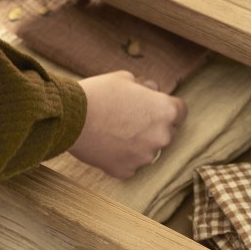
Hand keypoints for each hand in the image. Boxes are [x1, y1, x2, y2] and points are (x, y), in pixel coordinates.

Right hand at [71, 71, 186, 178]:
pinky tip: (106, 147)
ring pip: (147, 151)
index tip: (153, 107)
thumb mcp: (125, 79)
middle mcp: (162, 137)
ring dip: (137, 144)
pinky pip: (129, 165)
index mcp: (166, 112)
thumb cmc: (98, 93)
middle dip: (152, 127)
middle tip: (129, 119)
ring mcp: (145, 157)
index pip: (180, 111)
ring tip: (113, 132)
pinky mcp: (127, 171)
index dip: (166, 108)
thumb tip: (153, 89)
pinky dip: (121, 158)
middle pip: (166, 132)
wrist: (69, 117)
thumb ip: (145, 87)